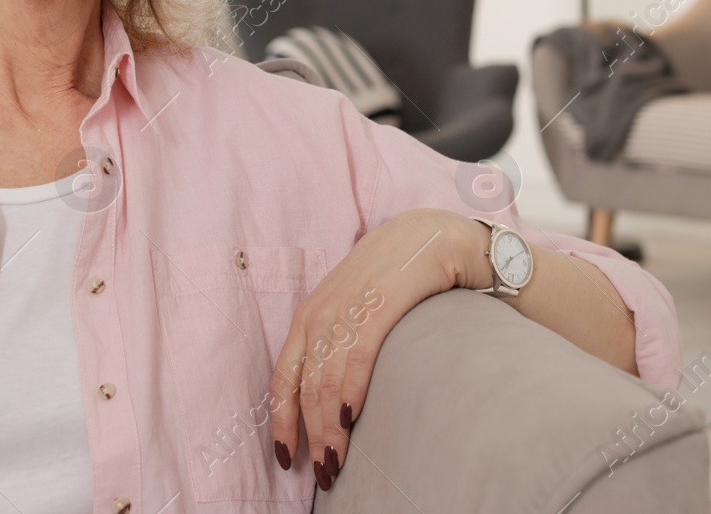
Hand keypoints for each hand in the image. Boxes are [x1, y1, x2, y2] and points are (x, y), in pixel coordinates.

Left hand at [268, 208, 485, 490]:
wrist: (428, 236)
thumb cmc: (391, 277)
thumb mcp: (353, 309)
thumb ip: (338, 343)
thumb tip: (331, 399)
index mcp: (308, 317)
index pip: (283, 380)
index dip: (281, 424)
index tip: (285, 460)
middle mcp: (319, 314)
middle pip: (304, 389)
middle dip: (311, 437)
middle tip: (325, 473)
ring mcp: (346, 308)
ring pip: (327, 380)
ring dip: (330, 427)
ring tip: (338, 461)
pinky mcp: (377, 303)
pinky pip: (357, 356)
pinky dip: (351, 390)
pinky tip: (351, 417)